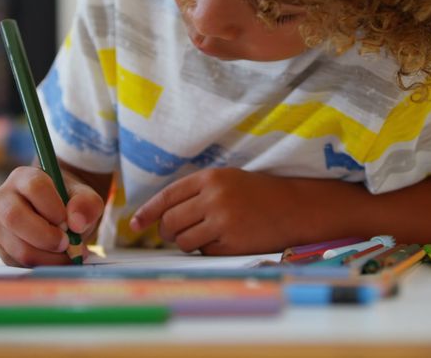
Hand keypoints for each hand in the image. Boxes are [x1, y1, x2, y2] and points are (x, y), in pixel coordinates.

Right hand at [0, 166, 104, 266]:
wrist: (59, 216)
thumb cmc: (69, 203)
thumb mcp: (85, 198)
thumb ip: (86, 204)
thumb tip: (76, 223)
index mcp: (23, 178)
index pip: (34, 187)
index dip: (53, 207)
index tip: (68, 221)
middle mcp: (3, 199)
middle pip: (14, 217)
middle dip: (46, 237)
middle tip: (68, 243)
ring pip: (18, 247)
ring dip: (49, 257)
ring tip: (69, 254)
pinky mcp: (1, 249)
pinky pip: (20, 263)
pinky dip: (44, 265)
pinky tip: (57, 259)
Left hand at [130, 168, 300, 254]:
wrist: (295, 208)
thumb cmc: (258, 194)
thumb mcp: (227, 181)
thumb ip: (196, 192)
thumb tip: (161, 214)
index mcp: (210, 178)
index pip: (167, 196)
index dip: (148, 211)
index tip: (135, 224)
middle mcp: (214, 198)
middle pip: (170, 222)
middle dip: (167, 231)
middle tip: (176, 233)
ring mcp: (223, 221)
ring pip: (183, 240)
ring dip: (187, 242)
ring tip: (205, 235)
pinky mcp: (232, 243)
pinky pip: (204, 252)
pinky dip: (208, 250)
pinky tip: (225, 240)